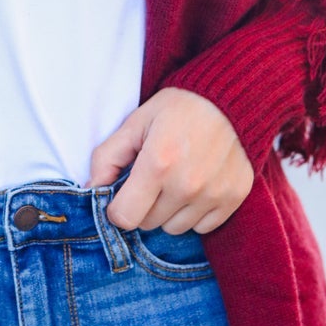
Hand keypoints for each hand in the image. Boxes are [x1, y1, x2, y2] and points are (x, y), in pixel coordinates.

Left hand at [84, 88, 253, 234]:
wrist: (234, 97)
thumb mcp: (136, 122)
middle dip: (144, 205)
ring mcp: (213, 194)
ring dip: (170, 211)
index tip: (124, 193)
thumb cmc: (180, 107)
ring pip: (175, 228)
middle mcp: (187, 185)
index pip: (125, 218)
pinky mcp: (234, 198)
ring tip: (178, 180)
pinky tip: (199, 185)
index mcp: (157, 164)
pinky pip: (203, 227)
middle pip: (148, 224)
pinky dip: (196, 213)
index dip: (117, 208)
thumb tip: (91, 189)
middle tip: (154, 178)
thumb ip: (107, 157)